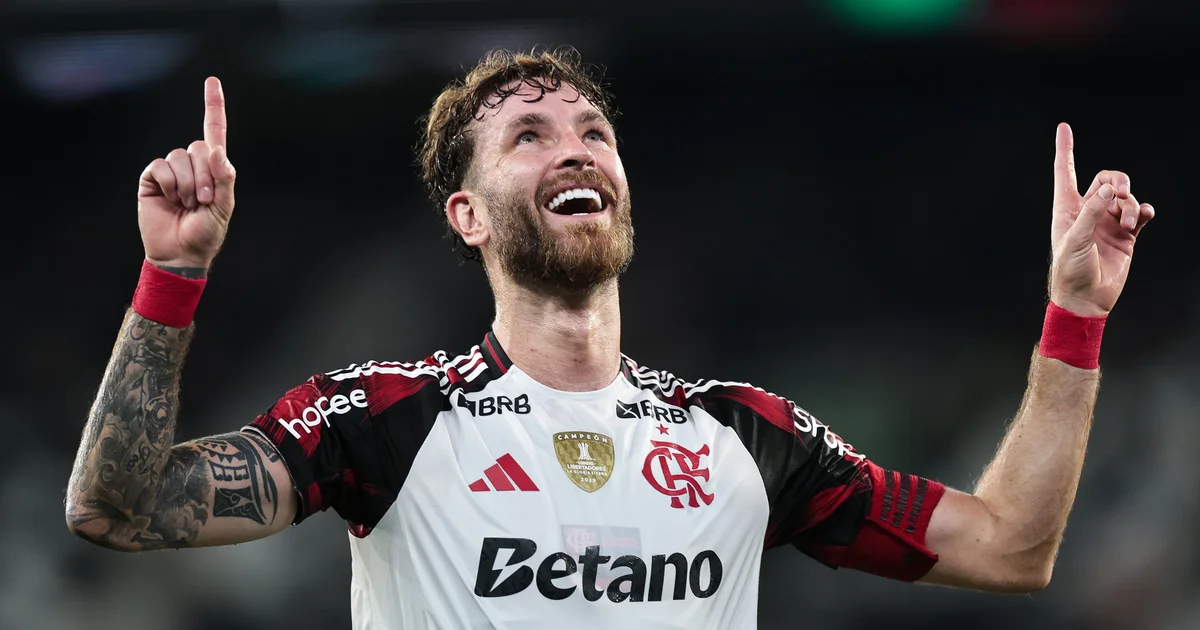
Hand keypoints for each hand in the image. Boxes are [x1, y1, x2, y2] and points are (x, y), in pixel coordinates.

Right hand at [138, 77, 235, 269]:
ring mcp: (171, 170)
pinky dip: (168, 183)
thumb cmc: (206, 232)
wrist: (180, 253)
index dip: (213, 106)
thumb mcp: (224, 208)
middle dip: (204, 176)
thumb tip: (216, 150)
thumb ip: (225, 178)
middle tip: (203, 201)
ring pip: (179, 157)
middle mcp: (192, 165)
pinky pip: (160, 166)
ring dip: (187, 183)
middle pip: (198, 147)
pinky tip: (169, 199)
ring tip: (187, 204)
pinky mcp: (151, 178)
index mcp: (213, 168)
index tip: (212, 81)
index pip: (214, 131)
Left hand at [1048, 123, 1153, 315]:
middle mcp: (1087, 212)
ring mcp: (1107, 222)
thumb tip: (1110, 190)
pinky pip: (1138, 213)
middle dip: (1118, 180)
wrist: (1087, 298)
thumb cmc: (1071, 270)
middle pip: (1105, 180)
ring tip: (1128, 223)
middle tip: (1121, 193)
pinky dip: (1144, 210)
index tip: (1064, 127)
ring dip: (1130, 204)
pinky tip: (1145, 215)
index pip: (1066, 172)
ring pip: (1124, 197)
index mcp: (1067, 209)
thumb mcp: (1075, 240)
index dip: (1066, 149)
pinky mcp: (1125, 235)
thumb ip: (1091, 213)